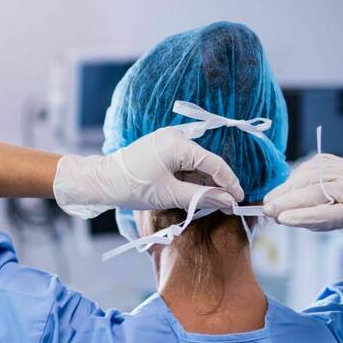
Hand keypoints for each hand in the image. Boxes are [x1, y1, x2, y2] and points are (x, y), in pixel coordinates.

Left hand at [53, 126, 243, 218]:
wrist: (102, 182)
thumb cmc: (133, 187)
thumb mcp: (170, 195)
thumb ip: (202, 197)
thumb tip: (228, 201)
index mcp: (178, 144)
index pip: (213, 163)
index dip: (229, 182)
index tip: (239, 199)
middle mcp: (175, 137)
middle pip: (205, 162)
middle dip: (216, 184)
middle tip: (228, 205)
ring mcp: (167, 142)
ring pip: (195, 165)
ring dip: (203, 184)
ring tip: (212, 204)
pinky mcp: (161, 151)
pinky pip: (183, 165)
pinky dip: (190, 180)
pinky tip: (195, 196)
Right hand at [263, 153, 342, 230]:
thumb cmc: (341, 208)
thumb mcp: (329, 222)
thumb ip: (308, 220)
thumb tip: (280, 217)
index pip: (327, 213)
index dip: (304, 216)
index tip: (283, 218)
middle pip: (313, 193)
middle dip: (287, 202)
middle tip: (267, 210)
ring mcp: (336, 169)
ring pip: (303, 180)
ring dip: (283, 192)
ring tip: (270, 203)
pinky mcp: (324, 159)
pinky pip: (300, 172)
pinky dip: (288, 184)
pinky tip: (282, 192)